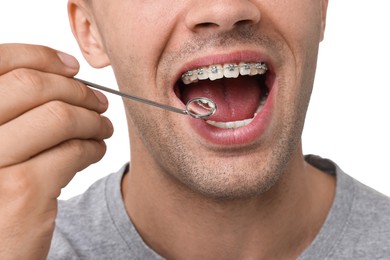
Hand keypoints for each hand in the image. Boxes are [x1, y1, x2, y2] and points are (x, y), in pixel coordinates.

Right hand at [0, 44, 112, 258]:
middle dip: (77, 90)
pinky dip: (94, 148)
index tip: (73, 68)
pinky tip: (95, 151)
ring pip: (59, 117)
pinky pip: (73, 152)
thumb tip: (62, 75)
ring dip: (92, 121)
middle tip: (98, 102)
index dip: (42, 57)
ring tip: (103, 128)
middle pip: (33, 86)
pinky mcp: (23, 192)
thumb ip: (13, 113)